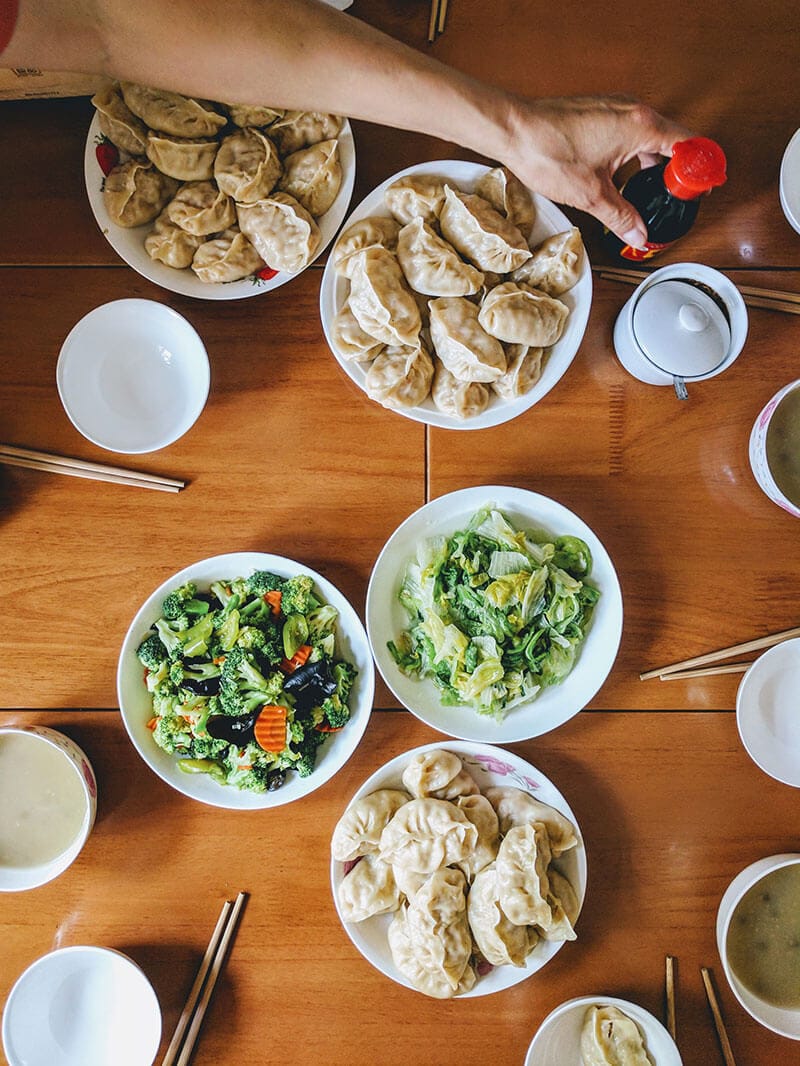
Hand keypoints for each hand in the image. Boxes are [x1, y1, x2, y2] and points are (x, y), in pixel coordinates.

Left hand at [503, 95, 692, 245]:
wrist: (513, 130)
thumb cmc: (548, 152)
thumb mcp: (591, 195)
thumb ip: (621, 217)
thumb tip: (639, 236)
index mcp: (641, 126)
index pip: (688, 145)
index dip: (698, 170)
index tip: (700, 191)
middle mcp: (633, 110)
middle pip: (672, 140)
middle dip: (676, 171)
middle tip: (674, 198)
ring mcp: (615, 108)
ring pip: (650, 136)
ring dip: (653, 163)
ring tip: (648, 192)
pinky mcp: (599, 112)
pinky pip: (630, 131)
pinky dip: (634, 153)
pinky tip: (621, 176)